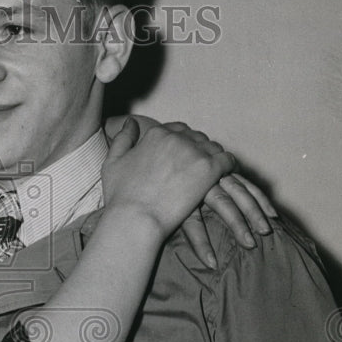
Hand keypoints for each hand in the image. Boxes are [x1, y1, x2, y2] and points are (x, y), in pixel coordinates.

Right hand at [103, 118, 235, 239]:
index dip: (182, 141)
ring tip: (213, 170)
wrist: (135, 218)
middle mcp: (176, 138)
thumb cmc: (120, 196)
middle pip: (196, 137)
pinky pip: (228, 160)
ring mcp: (194, 153)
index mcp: (156, 134)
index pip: (177, 129)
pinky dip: (229, 165)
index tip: (182, 154)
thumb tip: (130, 122)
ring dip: (213, 156)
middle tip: (198, 165)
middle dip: (198, 148)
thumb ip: (122, 138)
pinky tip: (227, 174)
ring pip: (213, 147)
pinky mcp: (209, 170)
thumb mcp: (112, 162)